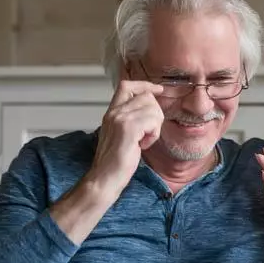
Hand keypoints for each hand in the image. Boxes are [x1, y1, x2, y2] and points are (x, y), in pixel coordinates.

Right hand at [87, 80, 164, 200]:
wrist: (105, 178)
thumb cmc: (115, 161)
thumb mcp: (122, 134)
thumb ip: (131, 119)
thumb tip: (150, 108)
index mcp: (112, 112)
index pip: (127, 85)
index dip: (145, 85)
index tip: (158, 90)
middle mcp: (114, 112)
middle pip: (146, 96)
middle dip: (155, 114)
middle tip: (148, 133)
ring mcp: (120, 119)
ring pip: (153, 109)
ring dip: (155, 127)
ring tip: (144, 141)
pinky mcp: (128, 129)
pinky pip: (153, 122)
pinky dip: (154, 135)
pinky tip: (144, 145)